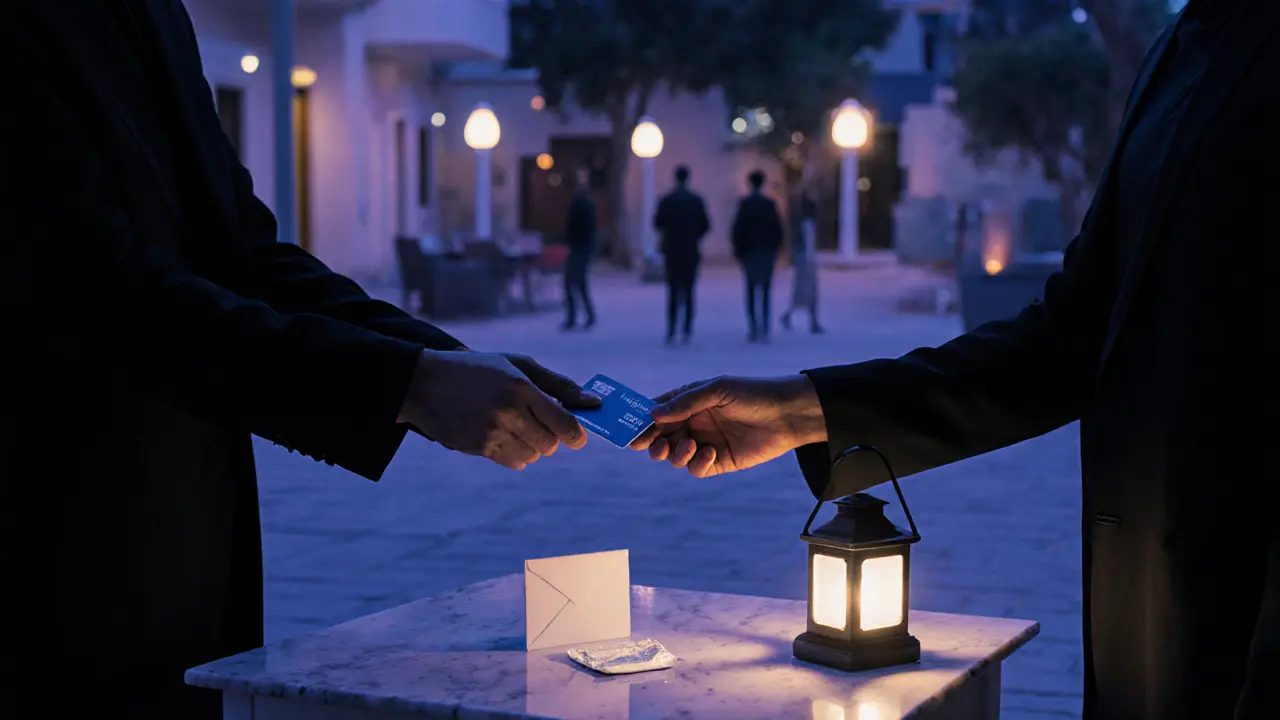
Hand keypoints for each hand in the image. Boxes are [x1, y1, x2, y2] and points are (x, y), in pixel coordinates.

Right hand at [399, 350, 599, 468]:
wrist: (426, 383)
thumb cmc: (479, 370)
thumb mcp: (518, 365)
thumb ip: (557, 384)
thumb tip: (593, 402)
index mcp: (521, 387)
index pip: (563, 423)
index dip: (576, 434)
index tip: (577, 436)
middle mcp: (508, 412)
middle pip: (550, 444)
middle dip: (550, 437)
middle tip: (537, 423)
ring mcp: (491, 433)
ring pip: (533, 456)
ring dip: (532, 446)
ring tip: (515, 427)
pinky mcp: (478, 448)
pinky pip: (514, 463)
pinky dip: (516, 454)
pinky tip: (501, 435)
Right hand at [629, 374, 826, 476]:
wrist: (788, 414)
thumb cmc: (752, 393)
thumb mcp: (717, 389)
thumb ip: (685, 402)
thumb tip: (653, 414)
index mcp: (689, 402)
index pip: (657, 412)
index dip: (642, 421)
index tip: (631, 429)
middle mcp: (693, 423)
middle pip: (660, 438)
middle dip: (651, 443)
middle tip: (651, 445)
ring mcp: (704, 443)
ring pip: (674, 456)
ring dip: (674, 454)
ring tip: (690, 446)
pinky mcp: (719, 462)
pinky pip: (697, 469)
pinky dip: (697, 464)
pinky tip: (709, 454)